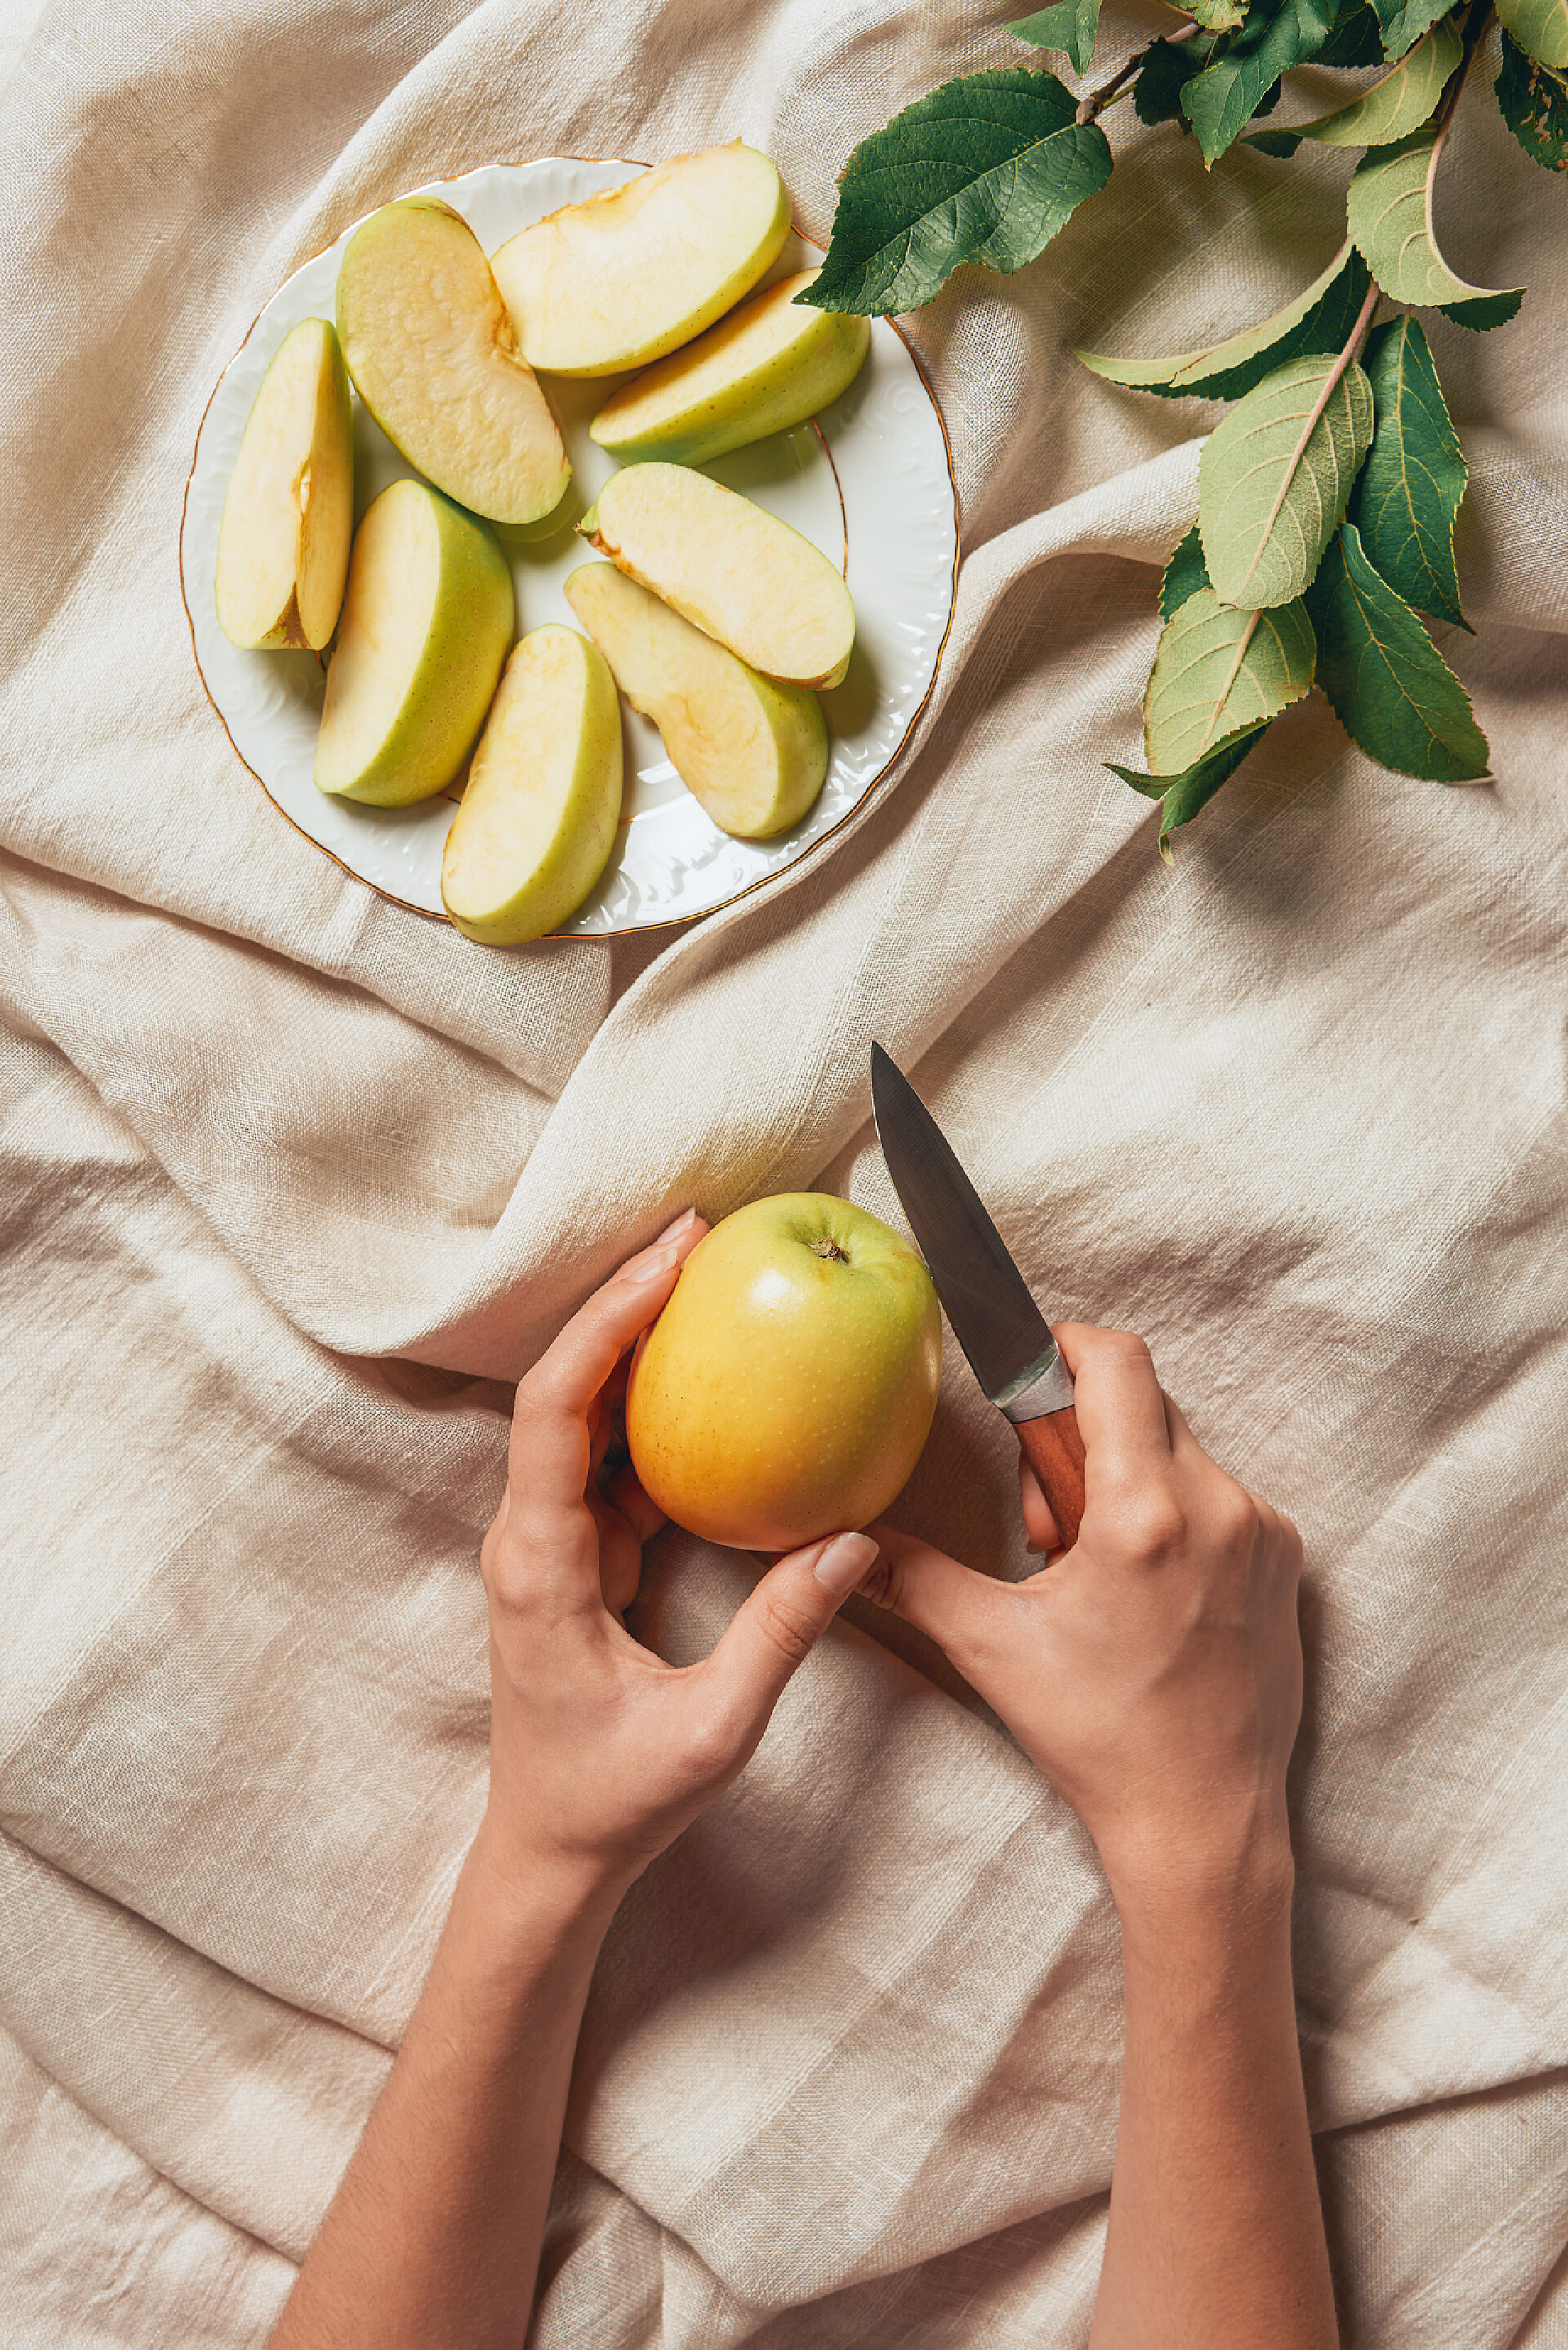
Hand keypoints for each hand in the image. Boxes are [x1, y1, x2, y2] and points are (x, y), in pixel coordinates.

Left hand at [475, 1209, 877, 1905]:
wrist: (550, 1857)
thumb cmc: (614, 1801)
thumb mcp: (712, 1729)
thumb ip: (781, 1634)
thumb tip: (851, 1542)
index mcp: (539, 1564)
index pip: (556, 1409)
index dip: (607, 1321)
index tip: (670, 1260)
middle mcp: (529, 1537)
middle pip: (563, 1387)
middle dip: (624, 1303)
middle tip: (699, 1235)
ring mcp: (549, 1544)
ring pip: (585, 1417)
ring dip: (639, 1347)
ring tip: (710, 1281)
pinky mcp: (576, 1558)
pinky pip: (614, 1461)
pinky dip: (659, 1411)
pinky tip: (717, 1381)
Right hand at [854, 1325, 1304, 1906]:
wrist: (1203, 1822)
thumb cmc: (1101, 1739)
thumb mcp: (992, 1647)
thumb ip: (915, 1576)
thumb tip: (841, 1542)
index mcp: (1146, 1513)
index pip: (1116, 1361)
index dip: (1063, 1347)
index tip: (1028, 1377)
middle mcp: (1220, 1507)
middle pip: (1143, 1403)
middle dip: (1082, 1436)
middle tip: (1048, 1522)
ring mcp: (1264, 1532)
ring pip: (1181, 1449)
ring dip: (1127, 1478)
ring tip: (1093, 1568)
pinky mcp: (1287, 1558)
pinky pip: (1219, 1494)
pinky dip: (1173, 1514)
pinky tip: (1143, 1589)